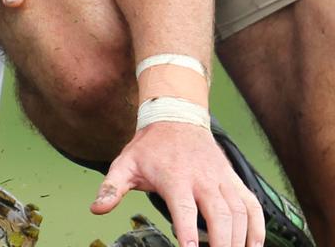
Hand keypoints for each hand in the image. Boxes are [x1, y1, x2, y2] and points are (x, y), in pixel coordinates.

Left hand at [92, 122, 264, 246]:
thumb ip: (111, 188)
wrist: (176, 119)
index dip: (188, 232)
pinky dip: (257, 229)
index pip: (184, 209)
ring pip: (239, 213)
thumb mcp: (124, 164)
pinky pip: (252, 207)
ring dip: (239, 239)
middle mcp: (202, 179)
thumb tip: (97, 209)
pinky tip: (252, 246)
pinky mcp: (234, 181)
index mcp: (174, 177)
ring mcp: (222, 180)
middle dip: (221, 243)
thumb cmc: (150, 147)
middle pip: (219, 215)